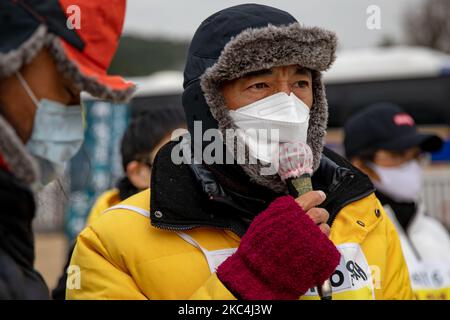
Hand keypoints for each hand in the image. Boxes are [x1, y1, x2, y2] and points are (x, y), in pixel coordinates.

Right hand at [216, 195, 340, 299]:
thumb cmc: (258, 247)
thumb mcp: (263, 222)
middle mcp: (302, 222)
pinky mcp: (319, 252)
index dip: (316, 196)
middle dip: (321, 214)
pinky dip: (321, 245)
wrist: (261, 271)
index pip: (309, 198)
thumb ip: (278, 212)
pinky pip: (326, 244)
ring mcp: (312, 237)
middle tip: (318, 217)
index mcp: (288, 211)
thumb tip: (290, 205)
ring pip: (325, 228)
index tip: (320, 195)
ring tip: (313, 237)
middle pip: (320, 213)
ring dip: (321, 230)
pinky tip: (313, 248)